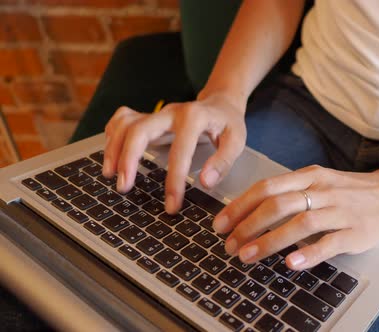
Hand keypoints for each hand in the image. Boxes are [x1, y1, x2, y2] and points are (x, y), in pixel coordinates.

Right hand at [102, 93, 246, 213]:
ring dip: (114, 149)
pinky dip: (112, 136)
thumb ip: (223, 162)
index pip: (180, 150)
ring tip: (110, 175)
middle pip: (140, 129)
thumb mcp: (237, 141)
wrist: (221, 102)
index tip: (172, 205)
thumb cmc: (228, 124)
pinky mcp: (148, 116)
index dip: (175, 180)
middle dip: (129, 159)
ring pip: (126, 124)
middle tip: (124, 187)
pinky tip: (111, 155)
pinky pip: (122, 120)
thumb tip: (205, 183)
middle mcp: (171, 112)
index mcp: (195, 117)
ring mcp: (156, 113)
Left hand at [213, 163, 378, 269]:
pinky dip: (308, 252)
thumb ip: (291, 192)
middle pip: (278, 204)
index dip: (240, 206)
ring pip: (300, 222)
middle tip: (228, 244)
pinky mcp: (356, 231)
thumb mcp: (319, 181)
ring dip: (269, 240)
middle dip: (248, 225)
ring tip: (247, 255)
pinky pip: (329, 242)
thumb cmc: (350, 190)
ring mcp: (340, 210)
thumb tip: (252, 211)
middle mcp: (322, 190)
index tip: (221, 223)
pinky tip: (290, 263)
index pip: (267, 187)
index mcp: (309, 176)